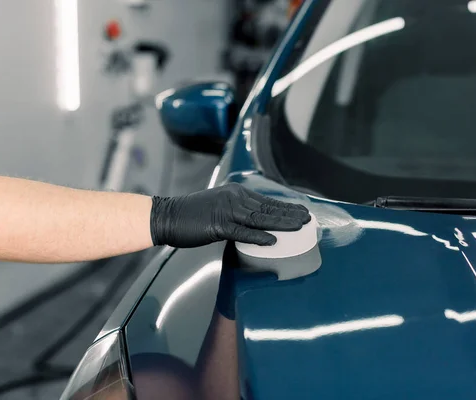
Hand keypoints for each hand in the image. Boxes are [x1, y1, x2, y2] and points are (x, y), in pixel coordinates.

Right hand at [150, 183, 310, 247]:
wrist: (166, 216)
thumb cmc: (192, 216)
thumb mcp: (218, 208)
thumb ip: (237, 213)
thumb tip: (255, 224)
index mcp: (236, 193)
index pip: (267, 202)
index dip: (286, 208)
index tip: (302, 212)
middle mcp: (234, 198)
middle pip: (268, 208)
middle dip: (290, 214)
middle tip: (309, 220)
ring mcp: (226, 211)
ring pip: (260, 219)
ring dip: (281, 223)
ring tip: (299, 227)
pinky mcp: (217, 225)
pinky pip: (242, 232)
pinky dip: (258, 237)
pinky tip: (273, 240)